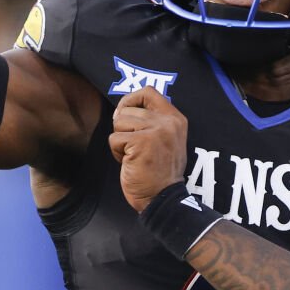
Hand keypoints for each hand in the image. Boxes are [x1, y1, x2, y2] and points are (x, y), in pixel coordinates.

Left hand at [108, 87, 187, 211]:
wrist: (162, 198)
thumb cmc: (159, 172)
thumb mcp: (165, 140)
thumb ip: (153, 121)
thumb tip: (123, 108)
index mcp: (176, 119)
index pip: (148, 92)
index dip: (130, 100)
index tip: (124, 115)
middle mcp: (168, 121)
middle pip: (128, 109)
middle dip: (123, 128)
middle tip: (133, 147)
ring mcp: (156, 130)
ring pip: (119, 123)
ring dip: (120, 141)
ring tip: (134, 156)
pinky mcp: (141, 142)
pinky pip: (114, 139)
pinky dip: (117, 153)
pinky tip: (131, 163)